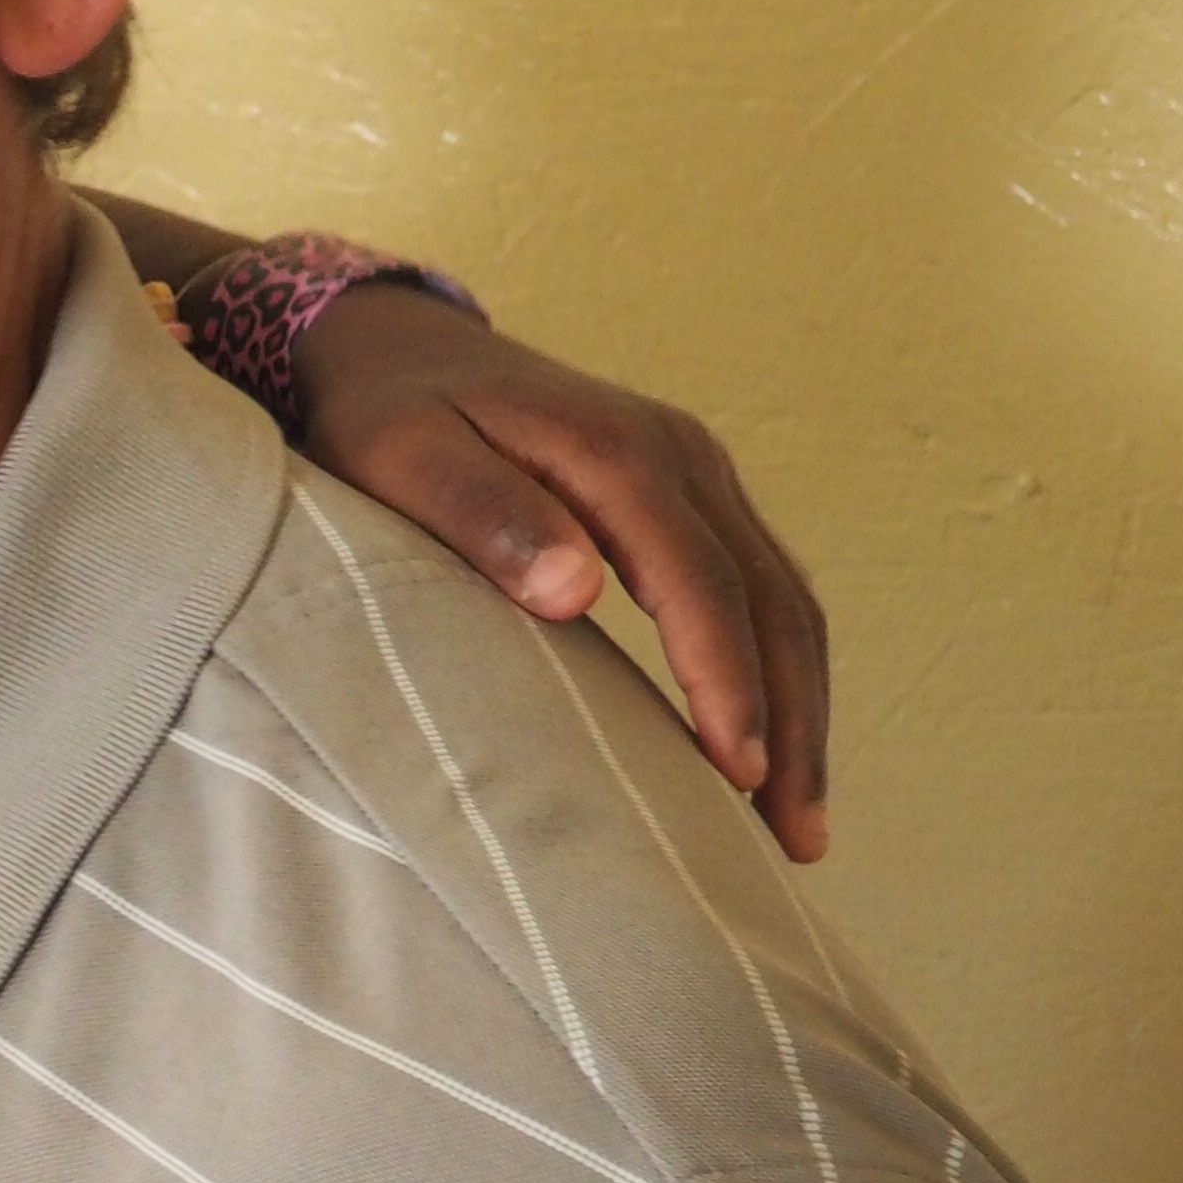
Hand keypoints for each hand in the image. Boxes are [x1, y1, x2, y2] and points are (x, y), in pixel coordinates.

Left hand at [288, 281, 831, 862]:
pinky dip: (776, 667)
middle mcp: (681, 455)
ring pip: (781, 598)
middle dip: (790, 719)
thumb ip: (482, 516)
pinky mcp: (689, 492)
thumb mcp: (400, 457)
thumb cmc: (381, 415)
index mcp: (619, 451)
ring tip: (796, 822)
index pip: (700, 581)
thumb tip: (576, 589)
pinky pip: (758, 587)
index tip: (737, 772)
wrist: (389, 346)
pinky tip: (766, 743)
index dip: (726, 680)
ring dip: (800, 706)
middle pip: (770, 599)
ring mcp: (696, 470)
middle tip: (796, 837)